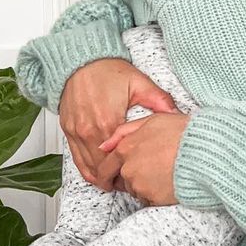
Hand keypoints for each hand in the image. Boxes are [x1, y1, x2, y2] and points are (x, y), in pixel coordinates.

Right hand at [59, 59, 176, 190]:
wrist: (81, 61)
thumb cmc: (108, 71)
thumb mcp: (139, 82)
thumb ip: (159, 100)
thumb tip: (177, 114)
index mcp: (108, 120)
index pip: (120, 158)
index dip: (131, 170)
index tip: (142, 175)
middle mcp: (89, 129)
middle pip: (103, 166)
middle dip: (117, 178)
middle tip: (131, 183)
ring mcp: (76, 131)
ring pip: (89, 166)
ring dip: (102, 177)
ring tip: (117, 183)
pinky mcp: (68, 130)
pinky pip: (76, 158)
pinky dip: (87, 170)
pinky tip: (98, 175)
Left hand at [98, 111, 190, 205]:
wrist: (204, 151)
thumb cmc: (182, 133)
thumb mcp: (152, 120)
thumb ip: (124, 132)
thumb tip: (104, 146)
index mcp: (125, 149)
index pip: (106, 167)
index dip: (107, 174)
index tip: (110, 179)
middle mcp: (129, 169)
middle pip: (123, 180)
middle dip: (132, 177)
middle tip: (151, 170)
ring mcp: (140, 185)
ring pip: (137, 190)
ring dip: (146, 185)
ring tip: (166, 172)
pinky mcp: (153, 198)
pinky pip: (151, 200)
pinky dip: (157, 194)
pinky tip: (170, 182)